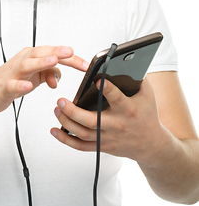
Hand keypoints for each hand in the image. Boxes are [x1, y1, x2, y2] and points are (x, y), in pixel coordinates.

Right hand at [0, 46, 88, 116]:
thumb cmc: (10, 81)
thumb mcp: (34, 78)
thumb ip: (49, 74)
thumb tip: (59, 75)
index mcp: (32, 57)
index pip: (54, 53)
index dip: (71, 58)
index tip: (86, 64)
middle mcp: (23, 61)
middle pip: (42, 53)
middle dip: (57, 52)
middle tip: (71, 52)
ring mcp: (13, 73)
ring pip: (28, 64)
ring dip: (41, 62)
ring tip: (53, 62)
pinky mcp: (4, 86)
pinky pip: (13, 85)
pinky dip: (20, 85)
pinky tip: (28, 86)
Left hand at [51, 76, 169, 165]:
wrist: (152, 145)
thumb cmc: (147, 114)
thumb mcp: (147, 94)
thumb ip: (137, 77)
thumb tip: (126, 59)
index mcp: (128, 110)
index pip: (117, 99)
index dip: (108, 90)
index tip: (98, 80)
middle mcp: (117, 125)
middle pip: (92, 121)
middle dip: (73, 111)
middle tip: (60, 100)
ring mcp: (108, 138)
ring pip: (83, 133)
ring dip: (66, 122)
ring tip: (56, 109)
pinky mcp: (102, 146)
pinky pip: (81, 146)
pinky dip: (66, 140)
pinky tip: (54, 131)